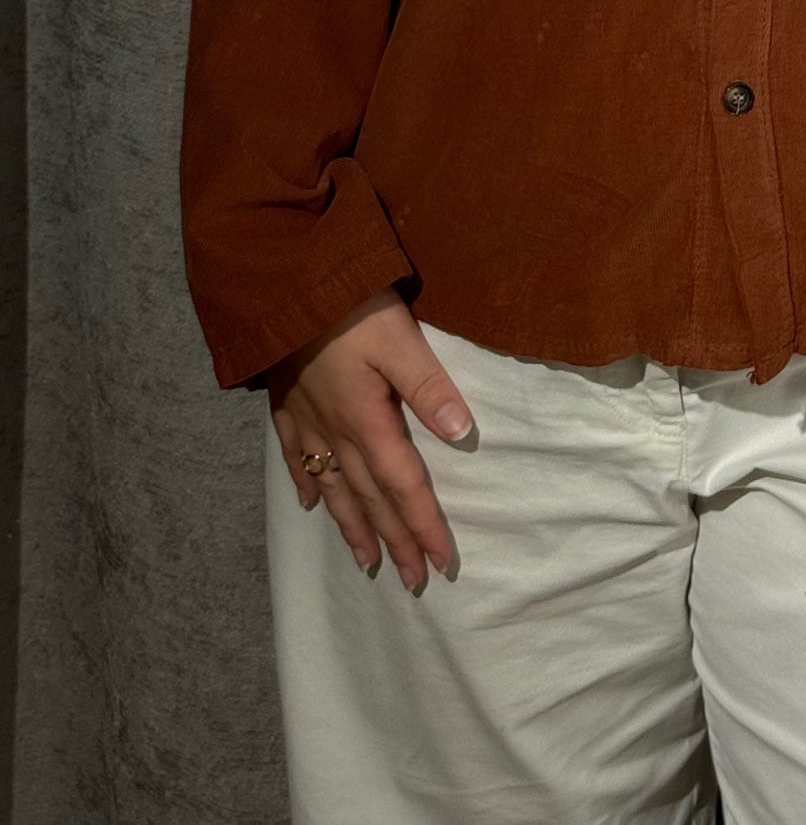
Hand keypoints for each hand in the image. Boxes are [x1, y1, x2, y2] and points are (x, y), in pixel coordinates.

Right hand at [265, 288, 473, 589]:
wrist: (282, 285)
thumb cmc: (349, 307)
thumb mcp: (399, 339)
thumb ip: (428, 386)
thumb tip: (462, 432)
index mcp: (367, 421)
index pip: (403, 485)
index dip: (424, 526)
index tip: (442, 563)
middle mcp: (335, 432)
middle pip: (369, 499)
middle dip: (394, 541)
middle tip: (411, 581)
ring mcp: (306, 420)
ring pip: (333, 488)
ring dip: (352, 527)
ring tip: (366, 562)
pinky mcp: (285, 403)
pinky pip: (296, 456)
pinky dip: (307, 482)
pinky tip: (309, 502)